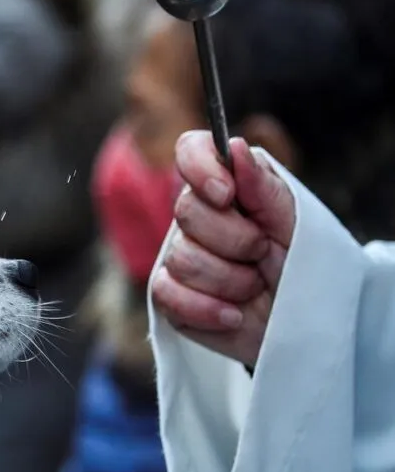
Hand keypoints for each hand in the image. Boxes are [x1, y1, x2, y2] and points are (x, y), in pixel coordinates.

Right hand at [151, 131, 295, 366]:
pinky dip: (206, 309)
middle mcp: (197, 216)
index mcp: (226, 185)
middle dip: (235, 240)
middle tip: (262, 252)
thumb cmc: (303, 268)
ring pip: (182, 259)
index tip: (226, 194)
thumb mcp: (298, 224)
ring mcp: (179, 256)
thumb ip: (265, 187)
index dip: (200, 167)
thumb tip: (235, 148)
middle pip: (186, 211)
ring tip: (255, 287)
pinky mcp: (170, 296)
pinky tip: (233, 315)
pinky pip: (166, 294)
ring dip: (230, 281)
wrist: (304, 323)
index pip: (191, 150)